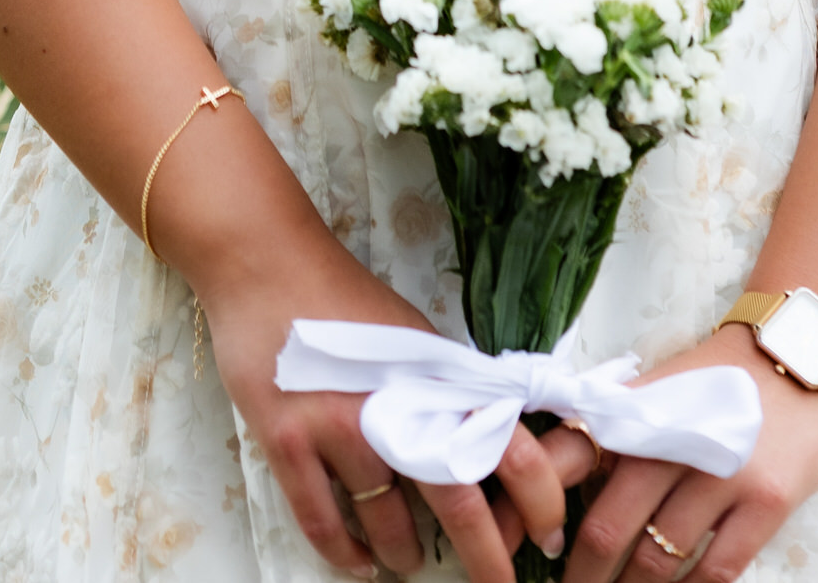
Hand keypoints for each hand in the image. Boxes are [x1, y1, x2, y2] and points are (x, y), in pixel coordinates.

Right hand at [201, 232, 572, 579]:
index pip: (509, 444)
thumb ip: (447, 385)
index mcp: (434, 375)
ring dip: (404, 553)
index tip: (551, 531)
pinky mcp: (287, 440)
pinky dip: (345, 552)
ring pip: (388, 522)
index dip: (540, 497)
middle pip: (458, 500)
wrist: (267, 263)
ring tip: (407, 560)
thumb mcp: (413, 335)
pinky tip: (358, 561)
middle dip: (487, 557)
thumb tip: (492, 432)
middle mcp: (394, 404)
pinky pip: (324, 521)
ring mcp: (338, 425)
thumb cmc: (341, 297)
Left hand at [491, 326, 817, 582]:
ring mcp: (721, 475)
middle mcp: (670, 442)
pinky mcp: (766, 503)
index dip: (538, 513)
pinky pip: (717, 569)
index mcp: (634, 412)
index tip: (528, 551)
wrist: (794, 357)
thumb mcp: (656, 391)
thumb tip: (561, 484)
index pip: (570, 465)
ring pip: (659, 560)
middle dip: (584, 577)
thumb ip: (614, 429)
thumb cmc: (715, 381)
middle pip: (609, 530)